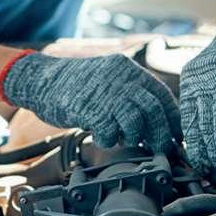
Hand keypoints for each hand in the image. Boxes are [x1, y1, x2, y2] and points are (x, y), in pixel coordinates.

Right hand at [2, 52, 180, 151]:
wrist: (39, 79)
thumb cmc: (73, 84)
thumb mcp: (105, 77)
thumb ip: (127, 91)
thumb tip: (153, 119)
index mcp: (127, 69)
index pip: (161, 94)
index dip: (171, 118)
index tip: (175, 134)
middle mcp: (120, 78)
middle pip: (153, 109)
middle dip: (160, 133)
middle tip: (159, 147)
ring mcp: (105, 93)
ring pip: (135, 121)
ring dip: (133, 137)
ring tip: (124, 139)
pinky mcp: (89, 108)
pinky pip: (109, 131)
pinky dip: (109, 140)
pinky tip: (102, 138)